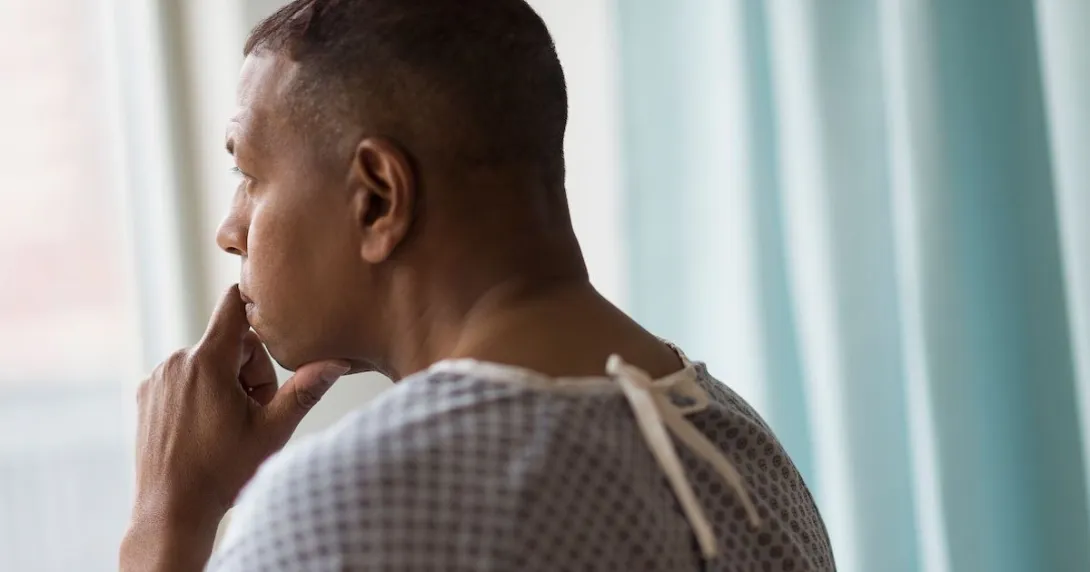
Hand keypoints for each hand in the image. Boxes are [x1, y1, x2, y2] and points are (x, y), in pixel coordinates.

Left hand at [121, 285, 349, 570]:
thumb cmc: (224, 471)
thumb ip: (304, 390)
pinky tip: (204, 429)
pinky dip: (199, 394)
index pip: (233, 305)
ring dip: (224, 384)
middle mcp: (177, 361)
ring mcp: (157, 378)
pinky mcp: (146, 396)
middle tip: (253, 411)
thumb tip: (338, 363)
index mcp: (208, 362)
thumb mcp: (273, 431)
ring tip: (228, 425)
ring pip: (206, 362)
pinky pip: (183, 378)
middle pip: (229, 344)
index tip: (270, 316)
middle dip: (248, 370)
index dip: (255, 307)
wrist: (172, 509)